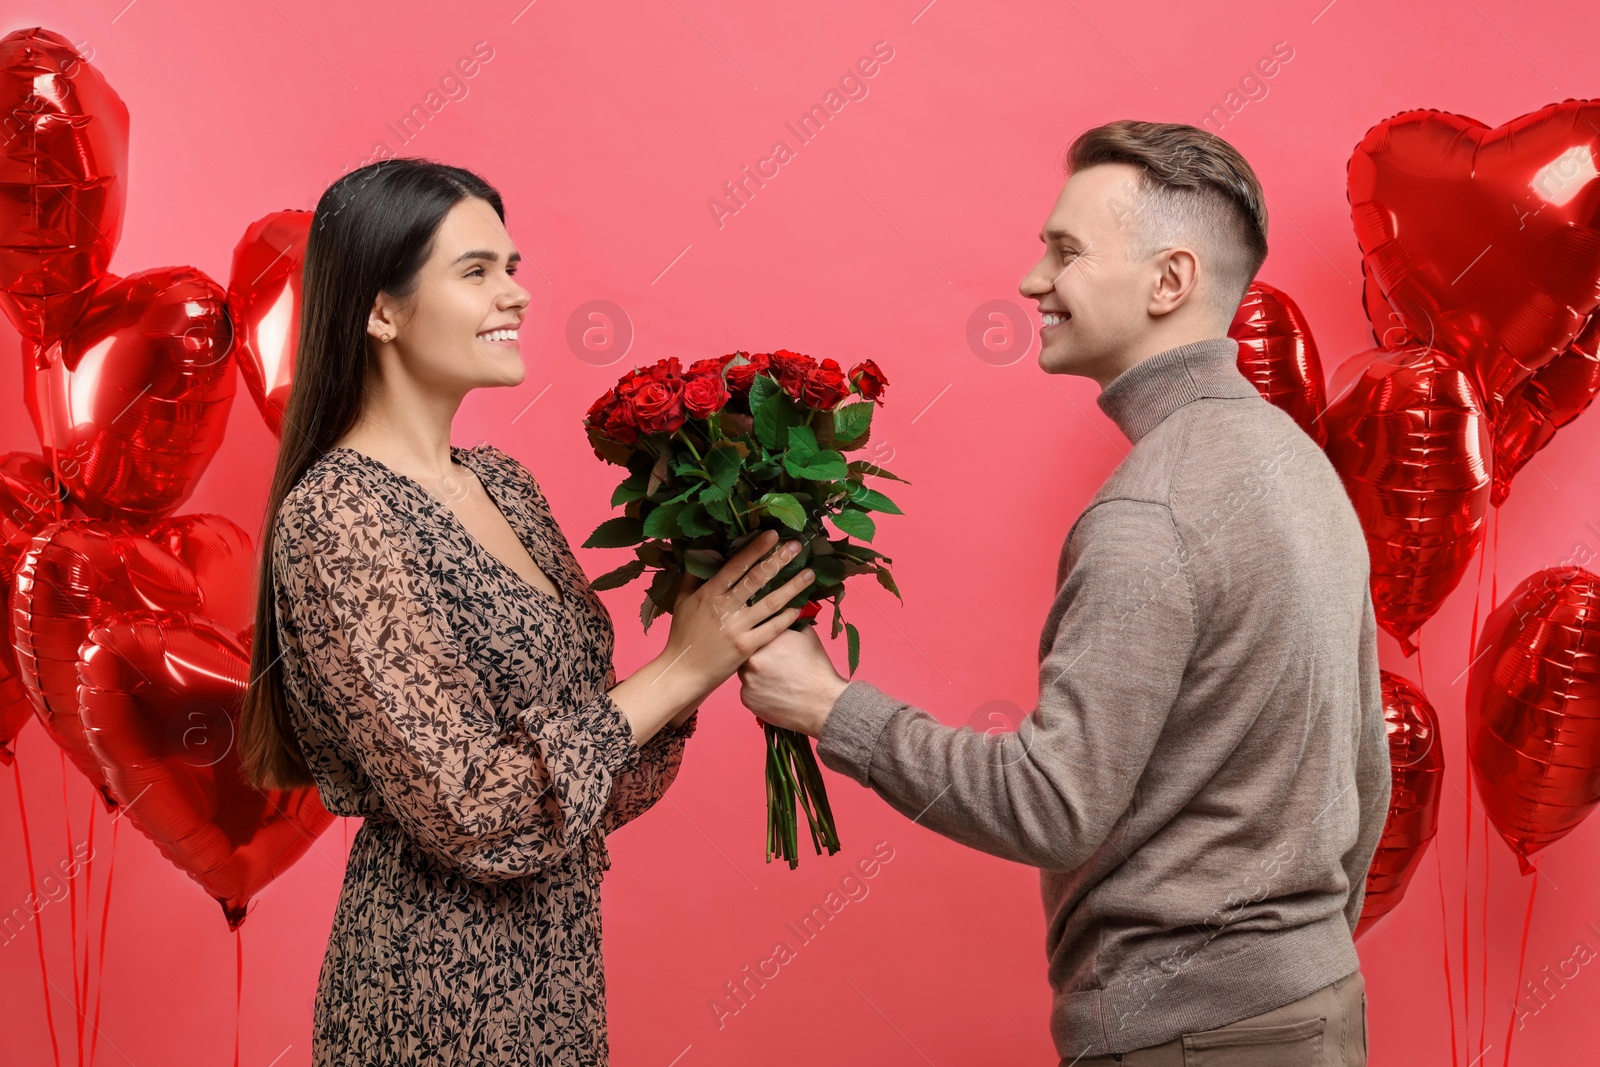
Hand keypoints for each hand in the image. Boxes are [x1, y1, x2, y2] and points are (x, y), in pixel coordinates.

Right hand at [660, 529, 815, 701]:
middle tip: (796, 546)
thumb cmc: (682, 635)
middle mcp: (725, 608)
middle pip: (756, 580)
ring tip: (809, 574)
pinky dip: (787, 617)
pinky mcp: (747, 647)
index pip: (736, 566)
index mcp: (709, 593)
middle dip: (778, 560)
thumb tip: (702, 551)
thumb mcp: (682, 601)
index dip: (755, 549)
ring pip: (770, 603)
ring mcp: (737, 628)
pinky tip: (801, 607)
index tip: (772, 535)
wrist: (682, 671)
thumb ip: (693, 576)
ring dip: (792, 587)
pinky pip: (772, 629)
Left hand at [737, 627, 849, 737]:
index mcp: (766, 639)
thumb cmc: (817, 670)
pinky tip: (774, 692)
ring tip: (777, 679)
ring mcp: (747, 681)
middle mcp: (752, 659)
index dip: (762, 637)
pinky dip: (758, 691)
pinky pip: (748, 691)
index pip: (756, 631)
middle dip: (758, 656)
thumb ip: (788, 622)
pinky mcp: (747, 699)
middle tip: (774, 663)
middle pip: (747, 652)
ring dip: (756, 674)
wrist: (824, 704)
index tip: (770, 643)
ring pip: (746, 672)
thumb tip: (782, 614)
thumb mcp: (807, 635)